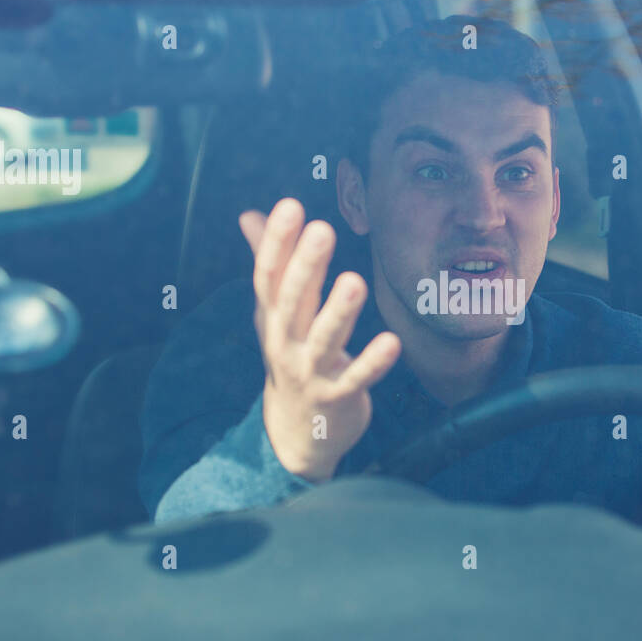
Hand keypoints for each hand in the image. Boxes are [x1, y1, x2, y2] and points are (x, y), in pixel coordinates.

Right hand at [239, 198, 400, 481]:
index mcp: (272, 317)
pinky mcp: (338, 397)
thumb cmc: (291, 357)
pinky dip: (373, 362)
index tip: (290, 206)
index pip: (269, 275)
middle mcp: (285, 342)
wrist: (295, 434)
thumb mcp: (274, 312)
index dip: (277, 242)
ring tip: (355, 281)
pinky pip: (356, 378)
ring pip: (324, 339)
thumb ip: (269, 261)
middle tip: (322, 230)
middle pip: (292, 302)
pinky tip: (393, 342)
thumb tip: (249, 214)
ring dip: (339, 311)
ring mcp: (311, 372)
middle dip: (306, 266)